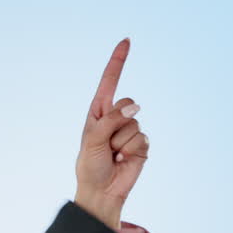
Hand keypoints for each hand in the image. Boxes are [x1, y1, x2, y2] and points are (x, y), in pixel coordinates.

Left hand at [74, 38, 149, 225]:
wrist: (102, 191)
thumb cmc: (90, 165)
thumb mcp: (93, 138)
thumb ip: (112, 119)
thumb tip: (136, 107)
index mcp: (98, 112)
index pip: (109, 82)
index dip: (118, 61)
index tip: (126, 40)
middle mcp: (115, 118)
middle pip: (127, 104)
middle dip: (117, 124)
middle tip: (106, 145)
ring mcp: (129, 131)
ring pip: (135, 123)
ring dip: (122, 142)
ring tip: (113, 155)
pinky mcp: (141, 144)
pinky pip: (143, 138)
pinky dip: (133, 150)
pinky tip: (124, 160)